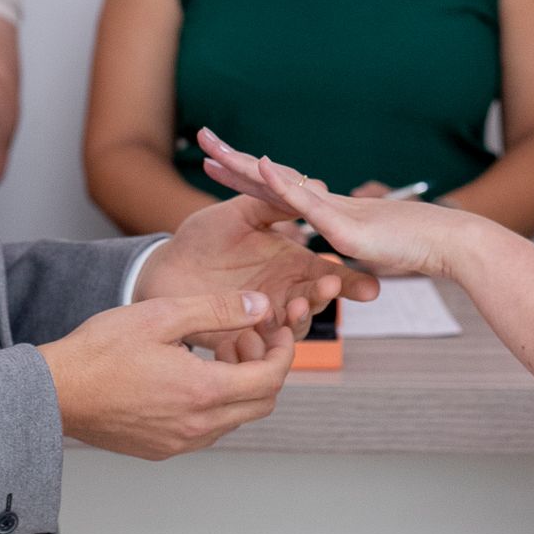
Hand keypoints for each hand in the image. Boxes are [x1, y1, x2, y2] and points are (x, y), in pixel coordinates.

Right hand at [39, 292, 293, 458]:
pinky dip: (216, 403)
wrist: (54, 391)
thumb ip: (219, 309)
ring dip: (240, 385)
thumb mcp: (163, 314)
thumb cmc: (100, 351)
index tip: (278, 331)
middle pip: (261, 404)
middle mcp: (196, 426)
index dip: (283, 352)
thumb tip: (261, 306)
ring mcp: (179, 442)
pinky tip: (193, 374)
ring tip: (218, 351)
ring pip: (235, 418)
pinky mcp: (161, 449)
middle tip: (247, 337)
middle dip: (265, 367)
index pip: (270, 380)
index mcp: (203, 392)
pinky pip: (208, 430)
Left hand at [133, 188, 378, 341]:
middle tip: (331, 284)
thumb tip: (313, 186)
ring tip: (297, 304)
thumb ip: (272, 204)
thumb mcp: (238, 213)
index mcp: (290, 264)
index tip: (370, 286)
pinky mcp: (240, 338)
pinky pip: (261, 347)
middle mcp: (284, 293)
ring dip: (300, 318)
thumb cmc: (202, 237)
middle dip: (328, 295)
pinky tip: (263, 326)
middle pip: (317, 301)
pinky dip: (266, 341)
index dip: (350, 282)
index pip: (327, 273)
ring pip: (293, 326)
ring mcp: (263, 318)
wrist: (163, 267)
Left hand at [199, 130, 479, 279]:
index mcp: (323, 211)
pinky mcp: (343, 225)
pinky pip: (307, 202)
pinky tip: (262, 168)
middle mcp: (322, 204)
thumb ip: (349, 248)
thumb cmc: (414, 248)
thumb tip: (338, 254)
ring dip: (248, 166)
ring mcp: (331, 211)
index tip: (215, 162)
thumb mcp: (369, 251)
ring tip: (216, 148)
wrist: (446, 242)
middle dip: (233, 160)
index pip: (275, 192)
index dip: (245, 176)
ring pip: (281, 183)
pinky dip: (283, 184)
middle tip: (201, 137)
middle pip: (268, 179)